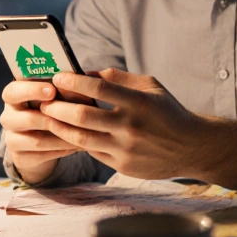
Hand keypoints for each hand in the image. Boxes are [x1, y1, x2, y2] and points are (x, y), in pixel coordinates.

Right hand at [0, 80, 85, 183]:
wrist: (39, 141)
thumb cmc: (47, 109)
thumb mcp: (50, 97)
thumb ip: (59, 90)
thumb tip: (78, 82)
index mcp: (12, 96)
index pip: (13, 91)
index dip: (31, 90)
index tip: (52, 90)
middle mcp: (8, 117)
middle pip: (23, 118)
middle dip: (48, 117)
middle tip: (70, 114)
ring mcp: (12, 139)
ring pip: (37, 140)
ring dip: (62, 136)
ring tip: (83, 132)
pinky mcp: (20, 158)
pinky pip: (43, 155)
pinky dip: (63, 149)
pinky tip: (78, 145)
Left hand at [39, 69, 236, 189]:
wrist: (191, 148)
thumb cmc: (168, 111)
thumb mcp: (150, 86)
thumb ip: (118, 77)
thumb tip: (86, 71)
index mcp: (138, 102)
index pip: (98, 87)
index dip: (74, 80)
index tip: (58, 76)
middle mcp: (130, 126)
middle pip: (83, 115)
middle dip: (58, 106)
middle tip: (44, 99)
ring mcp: (125, 148)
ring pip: (81, 138)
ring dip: (59, 126)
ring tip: (47, 117)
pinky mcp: (122, 166)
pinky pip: (91, 152)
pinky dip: (75, 142)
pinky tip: (64, 133)